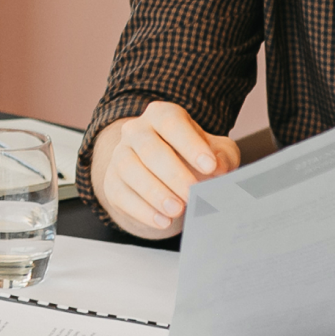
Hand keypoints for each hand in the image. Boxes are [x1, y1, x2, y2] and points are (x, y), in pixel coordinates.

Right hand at [92, 102, 239, 238]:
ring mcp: (120, 155)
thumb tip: (220, 166)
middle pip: (149, 147)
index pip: (172, 123)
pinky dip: (142, 210)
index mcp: (162, 115)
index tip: (210, 166)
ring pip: (129, 169)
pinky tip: (162, 220)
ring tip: (178, 209)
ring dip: (154, 191)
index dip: (191, 144)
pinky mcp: (112, 182)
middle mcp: (136, 130)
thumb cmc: (193, 160)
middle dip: (173, 173)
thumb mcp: (215, 153)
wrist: (166, 179)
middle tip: (193, 192)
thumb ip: (222, 156)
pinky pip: (121, 194)